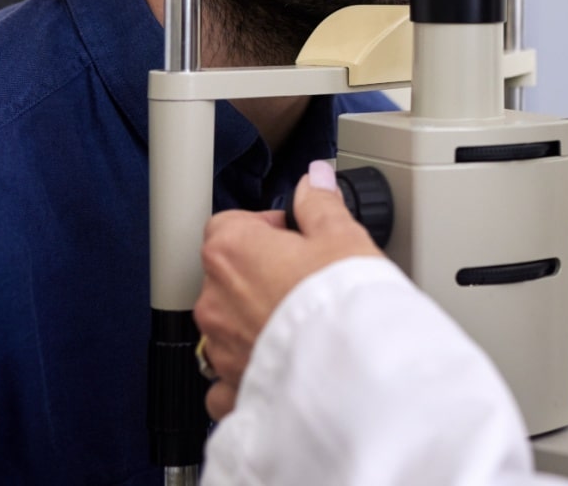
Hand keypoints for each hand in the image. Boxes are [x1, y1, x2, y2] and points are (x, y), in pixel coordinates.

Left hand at [194, 160, 382, 418]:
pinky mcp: (230, 387)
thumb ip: (320, 204)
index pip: (228, 224)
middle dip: (259, 273)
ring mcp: (218, 348)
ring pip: (227, 325)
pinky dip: (247, 370)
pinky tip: (279, 364)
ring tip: (300, 322)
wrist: (353, 372)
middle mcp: (214, 300)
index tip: (294, 237)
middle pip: (226, 274)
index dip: (264, 227)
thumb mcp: (342, 237)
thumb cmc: (342, 304)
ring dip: (252, 320)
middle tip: (304, 279)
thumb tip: (314, 180)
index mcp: (232, 251)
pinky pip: (227, 376)